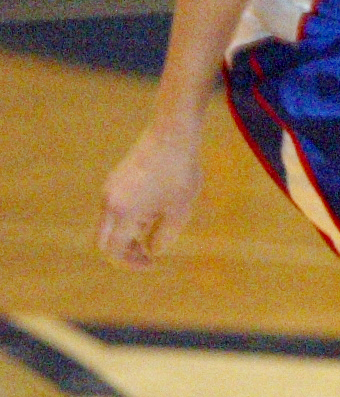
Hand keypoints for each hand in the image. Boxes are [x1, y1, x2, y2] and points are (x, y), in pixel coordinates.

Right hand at [97, 123, 205, 269]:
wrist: (172, 134)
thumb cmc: (180, 172)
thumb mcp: (179, 210)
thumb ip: (164, 236)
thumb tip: (151, 251)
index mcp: (122, 212)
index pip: (114, 250)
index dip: (131, 263)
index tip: (152, 262)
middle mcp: (109, 202)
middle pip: (103, 240)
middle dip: (123, 252)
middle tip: (147, 253)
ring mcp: (109, 189)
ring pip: (109, 223)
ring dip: (128, 233)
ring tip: (160, 223)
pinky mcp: (115, 179)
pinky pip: (115, 207)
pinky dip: (129, 217)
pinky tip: (155, 209)